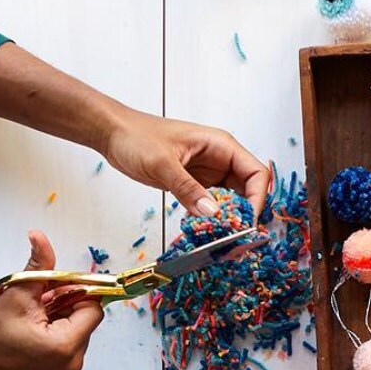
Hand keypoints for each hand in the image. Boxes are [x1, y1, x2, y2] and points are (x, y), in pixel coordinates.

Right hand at [0, 231, 103, 369]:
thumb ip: (39, 265)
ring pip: (80, 331)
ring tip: (36, 319)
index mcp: (65, 345)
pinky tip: (38, 332)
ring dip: (62, 319)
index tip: (57, 289)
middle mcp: (74, 363)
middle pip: (86, 320)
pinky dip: (60, 334)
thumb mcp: (17, 295)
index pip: (92, 309)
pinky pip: (73, 345)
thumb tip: (40, 239)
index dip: (76, 294)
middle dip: (66, 305)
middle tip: (41, 302)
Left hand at [101, 110, 270, 220]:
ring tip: (226, 236)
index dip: (258, 198)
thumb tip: (213, 213)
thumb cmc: (136, 136)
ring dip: (231, 217)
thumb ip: (188, 189)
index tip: (248, 220)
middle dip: (247, 212)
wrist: (112, 133)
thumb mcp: (162, 163)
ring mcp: (210, 172)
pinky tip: (208, 228)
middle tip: (239, 234)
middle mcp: (221, 159)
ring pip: (233, 198)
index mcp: (221, 145)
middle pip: (250, 188)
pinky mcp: (197, 183)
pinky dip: (214, 217)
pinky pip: (214, 203)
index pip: (256, 173)